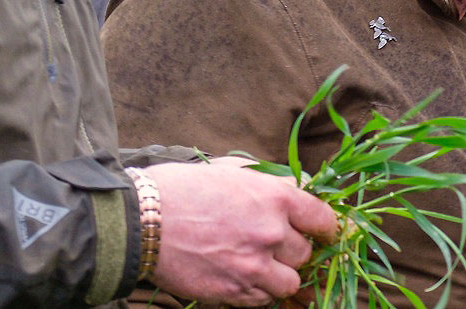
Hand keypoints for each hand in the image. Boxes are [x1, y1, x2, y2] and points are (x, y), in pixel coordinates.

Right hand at [140, 160, 338, 306]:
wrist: (138, 221)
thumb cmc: (182, 188)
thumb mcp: (232, 170)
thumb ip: (270, 181)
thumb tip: (298, 187)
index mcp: (275, 197)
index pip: (323, 219)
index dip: (326, 228)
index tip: (322, 232)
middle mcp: (271, 233)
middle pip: (306, 252)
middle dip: (293, 250)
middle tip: (272, 245)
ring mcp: (253, 265)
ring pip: (290, 282)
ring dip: (279, 276)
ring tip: (259, 266)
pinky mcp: (233, 291)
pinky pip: (264, 300)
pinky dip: (259, 293)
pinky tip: (242, 279)